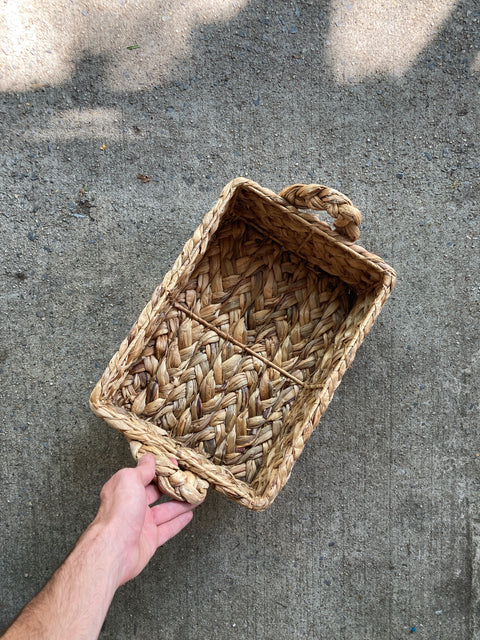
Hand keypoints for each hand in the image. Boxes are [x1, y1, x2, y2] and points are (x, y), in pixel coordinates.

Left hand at [90, 454, 196, 586]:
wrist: (115, 548)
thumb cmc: (119, 512)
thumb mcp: (130, 480)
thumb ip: (142, 470)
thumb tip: (148, 458)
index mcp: (124, 489)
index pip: (144, 475)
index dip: (160, 469)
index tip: (174, 463)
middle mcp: (132, 506)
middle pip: (156, 493)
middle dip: (172, 486)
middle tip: (188, 480)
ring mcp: (141, 524)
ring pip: (166, 511)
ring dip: (181, 503)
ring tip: (195, 496)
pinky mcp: (149, 540)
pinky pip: (168, 528)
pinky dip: (179, 522)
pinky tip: (188, 515)